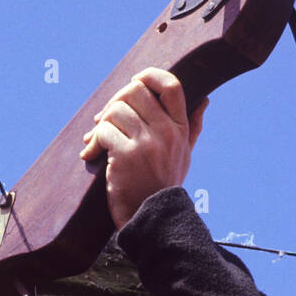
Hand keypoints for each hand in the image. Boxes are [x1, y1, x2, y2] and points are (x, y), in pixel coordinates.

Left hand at [79, 67, 207, 228]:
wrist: (152, 219)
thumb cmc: (164, 185)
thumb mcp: (185, 155)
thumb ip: (192, 127)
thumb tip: (204, 101)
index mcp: (180, 128)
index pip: (171, 85)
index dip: (149, 76)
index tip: (134, 82)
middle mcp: (167, 132)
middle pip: (135, 91)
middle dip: (114, 101)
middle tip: (104, 119)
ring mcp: (147, 143)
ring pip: (115, 109)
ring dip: (100, 124)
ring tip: (96, 141)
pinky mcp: (127, 155)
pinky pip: (103, 131)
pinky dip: (92, 142)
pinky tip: (90, 155)